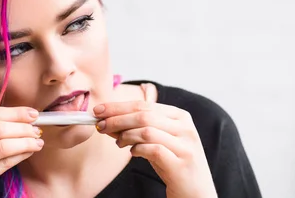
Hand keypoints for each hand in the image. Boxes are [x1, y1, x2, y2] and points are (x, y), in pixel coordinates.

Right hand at [0, 107, 42, 197]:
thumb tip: (20, 117)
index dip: (15, 112)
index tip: (33, 113)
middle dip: (23, 127)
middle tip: (37, 129)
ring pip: (3, 146)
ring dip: (25, 142)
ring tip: (37, 141)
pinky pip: (4, 164)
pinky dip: (20, 156)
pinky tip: (29, 152)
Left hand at [94, 101, 216, 197]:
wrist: (196, 192)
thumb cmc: (173, 164)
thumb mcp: (157, 141)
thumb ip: (137, 129)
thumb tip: (107, 120)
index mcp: (179, 116)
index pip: (144, 104)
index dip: (118, 106)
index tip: (98, 110)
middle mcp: (185, 127)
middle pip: (144, 115)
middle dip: (117, 119)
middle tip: (100, 125)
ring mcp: (185, 145)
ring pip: (147, 131)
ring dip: (125, 135)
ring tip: (118, 142)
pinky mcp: (181, 163)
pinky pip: (153, 150)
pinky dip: (137, 149)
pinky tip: (132, 153)